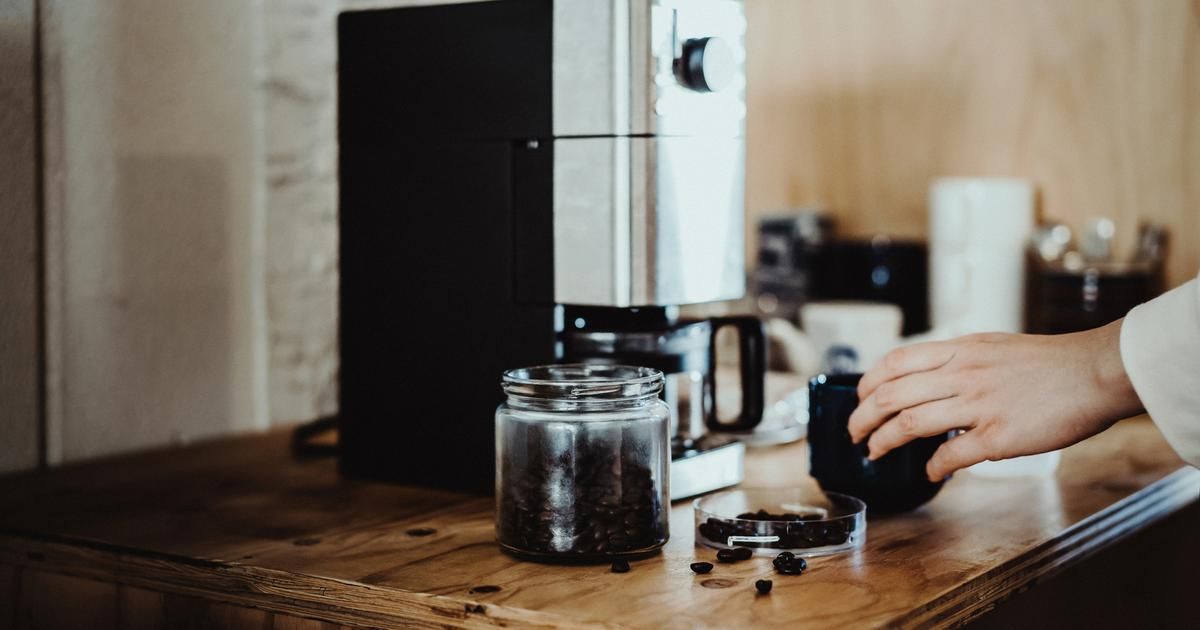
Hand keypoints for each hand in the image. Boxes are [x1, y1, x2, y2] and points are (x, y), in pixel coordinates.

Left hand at [847, 320, 1143, 480]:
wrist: (1095, 371)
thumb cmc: (1050, 362)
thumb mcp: (993, 346)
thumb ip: (960, 361)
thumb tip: (931, 381)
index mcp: (960, 350)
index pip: (895, 362)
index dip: (868, 383)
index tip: (859, 399)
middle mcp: (963, 374)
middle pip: (892, 395)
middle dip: (863, 417)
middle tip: (854, 433)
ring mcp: (979, 405)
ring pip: (911, 423)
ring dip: (884, 441)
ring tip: (874, 452)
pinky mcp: (999, 435)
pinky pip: (951, 454)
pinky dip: (933, 466)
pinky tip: (929, 472)